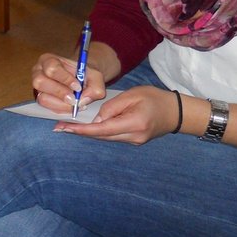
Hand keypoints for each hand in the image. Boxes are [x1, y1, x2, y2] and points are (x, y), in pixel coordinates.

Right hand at [31, 51, 105, 114]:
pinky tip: (71, 107)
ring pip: (42, 98)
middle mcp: (38, 72)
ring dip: (60, 104)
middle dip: (59, 93)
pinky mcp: (40, 98)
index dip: (64, 79)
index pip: (51, 68)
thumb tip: (82, 101)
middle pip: (40, 82)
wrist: (81, 79)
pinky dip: (60, 109)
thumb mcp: (95, 76)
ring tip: (75, 104)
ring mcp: (37, 87)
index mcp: (49, 60)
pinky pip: (47, 107)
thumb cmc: (85, 74)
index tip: (78, 87)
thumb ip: (94, 87)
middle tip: (74, 100)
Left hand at [54, 86, 177, 145]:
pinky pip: (112, 136)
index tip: (64, 127)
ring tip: (68, 126)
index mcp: (133, 124)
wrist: (177, 112)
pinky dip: (99, 132)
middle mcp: (133, 137)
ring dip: (88, 132)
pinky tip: (87, 127)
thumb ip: (111, 106)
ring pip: (105, 138)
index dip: (81, 129)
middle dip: (80, 131)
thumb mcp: (132, 95)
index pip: (101, 130)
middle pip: (101, 136)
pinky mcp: (134, 140)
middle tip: (59, 127)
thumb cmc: (155, 98)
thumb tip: (96, 119)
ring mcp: (134, 141)